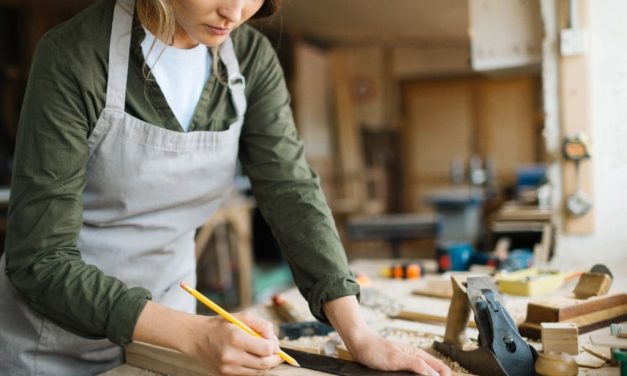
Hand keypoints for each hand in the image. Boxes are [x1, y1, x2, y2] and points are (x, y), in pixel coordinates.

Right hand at [185, 312, 282, 374]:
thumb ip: (261, 324)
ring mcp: (227, 368)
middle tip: (276, 353)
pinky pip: (247, 375)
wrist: (196, 338)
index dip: (274, 347)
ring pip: (257, 372)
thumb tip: (273, 338)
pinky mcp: (225, 374)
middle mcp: (231, 355)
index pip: (266, 349)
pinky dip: (254, 368)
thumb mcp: (241, 317)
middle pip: (264, 364)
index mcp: (236, 338)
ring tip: (263, 354)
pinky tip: (252, 359)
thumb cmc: (221, 325)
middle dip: (274, 359)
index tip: (274, 343)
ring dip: (265, 364)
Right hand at [323, 296, 451, 375]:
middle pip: (441, 369)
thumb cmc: (377, 352)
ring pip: (431, 368)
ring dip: (438, 375)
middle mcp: (415, 356)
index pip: (442, 368)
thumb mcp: (399, 360)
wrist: (362, 343)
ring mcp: (407, 356)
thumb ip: (414, 367)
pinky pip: (418, 365)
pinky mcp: (398, 358)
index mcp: (418, 356)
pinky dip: (427, 371)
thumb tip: (432, 375)